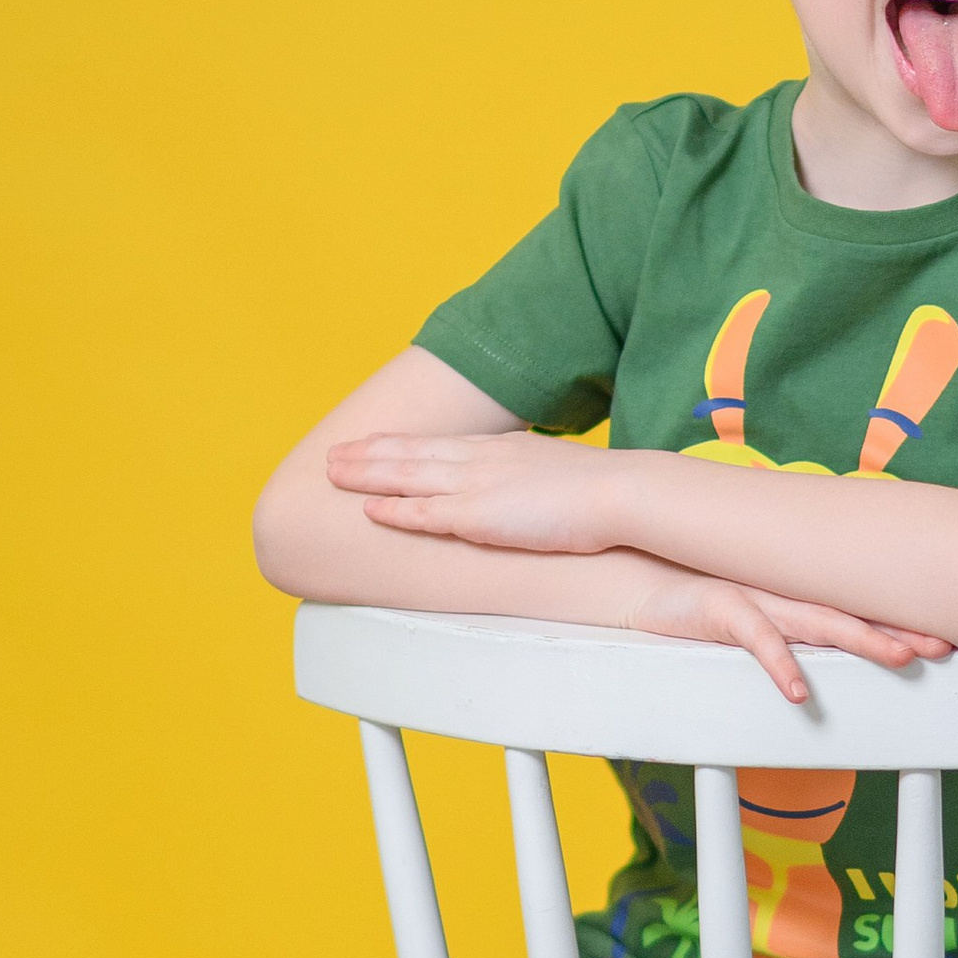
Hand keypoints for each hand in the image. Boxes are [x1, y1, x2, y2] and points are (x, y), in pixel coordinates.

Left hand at [327, 425, 608, 552]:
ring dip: (368, 475)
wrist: (622, 491)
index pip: (441, 445)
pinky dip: (395, 510)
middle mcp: (482, 460)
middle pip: (414, 453)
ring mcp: (478, 485)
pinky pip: (426, 513)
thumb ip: (537, 482)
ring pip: (409, 476)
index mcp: (502, 450)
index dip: (402, 444)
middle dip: (370, 453)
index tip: (375, 442)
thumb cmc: (603, 492)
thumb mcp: (561, 476)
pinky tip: (369, 511)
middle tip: (335, 454)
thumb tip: (532, 494)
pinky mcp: (480, 516)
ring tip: (335, 473)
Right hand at [563, 550, 953, 704]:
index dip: (903, 618)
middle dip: (901, 628)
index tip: (949, 634)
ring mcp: (756, 597)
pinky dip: (778, 665)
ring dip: (861, 639)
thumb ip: (790, 621)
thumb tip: (832, 641)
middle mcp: (786, 591)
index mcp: (796, 592)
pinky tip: (799, 693)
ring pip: (818, 619)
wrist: (634, 572)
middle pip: (854, 611)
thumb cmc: (698, 593)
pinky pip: (755, 638)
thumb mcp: (752, 609)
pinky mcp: (719, 607)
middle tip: (944, 646)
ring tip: (900, 657)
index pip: (860, 605)